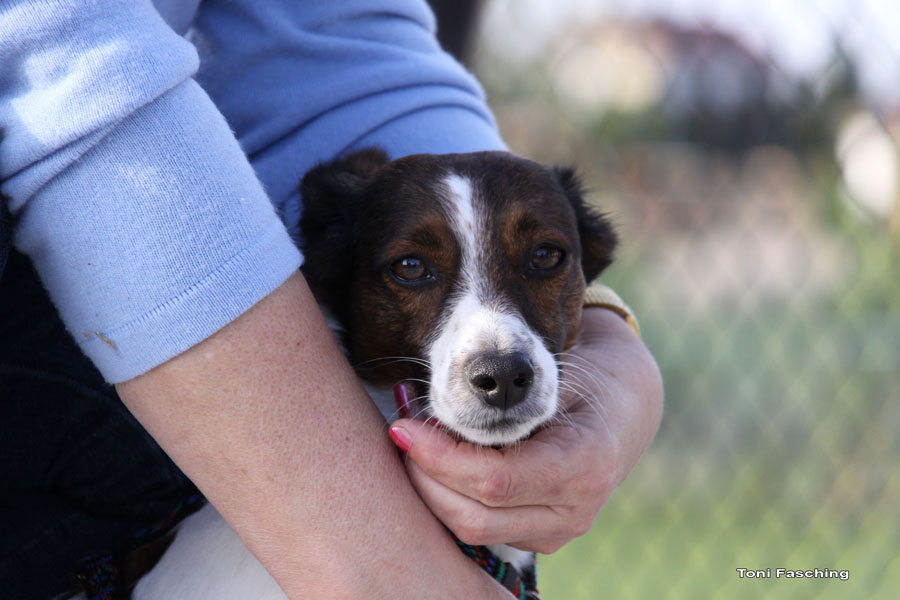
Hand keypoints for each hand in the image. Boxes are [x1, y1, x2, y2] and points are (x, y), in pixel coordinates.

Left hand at [389, 307, 662, 552]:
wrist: (624, 408)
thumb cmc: (585, 378)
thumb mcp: (553, 372)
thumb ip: (505, 395)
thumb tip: (439, 404)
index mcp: (583, 466)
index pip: (494, 480)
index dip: (439, 458)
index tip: (403, 427)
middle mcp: (574, 511)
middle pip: (475, 515)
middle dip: (425, 478)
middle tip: (399, 434)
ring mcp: (559, 531)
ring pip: (473, 530)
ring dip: (431, 492)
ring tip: (412, 447)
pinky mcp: (543, 537)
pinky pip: (482, 528)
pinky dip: (450, 500)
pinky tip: (436, 465)